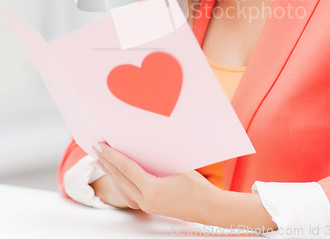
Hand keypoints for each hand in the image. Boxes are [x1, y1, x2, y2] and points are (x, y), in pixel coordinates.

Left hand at [93, 142, 218, 223]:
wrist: (209, 208)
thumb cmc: (198, 187)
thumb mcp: (178, 167)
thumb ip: (158, 160)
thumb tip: (142, 148)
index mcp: (152, 189)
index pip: (126, 168)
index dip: (112, 155)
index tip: (101, 146)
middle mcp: (146, 200)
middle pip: (120, 178)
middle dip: (106, 163)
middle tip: (96, 149)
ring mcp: (147, 206)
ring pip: (121, 188)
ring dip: (111, 173)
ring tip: (102, 161)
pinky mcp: (150, 207)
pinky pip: (128, 195)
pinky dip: (120, 184)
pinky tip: (117, 177)